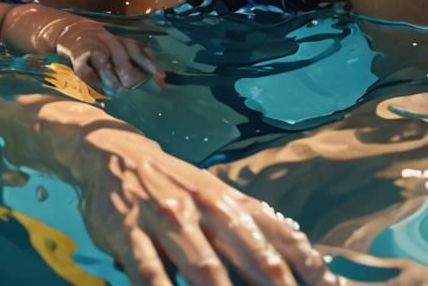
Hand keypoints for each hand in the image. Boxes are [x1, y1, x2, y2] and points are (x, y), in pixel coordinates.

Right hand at [54, 19, 163, 92]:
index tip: (161, 77)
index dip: (149, 63)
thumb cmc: (104, 48)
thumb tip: (163, 83)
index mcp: (121, 42)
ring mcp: (92, 49)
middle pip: (120, 54)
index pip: (137, 50)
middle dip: (127, 71)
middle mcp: (108, 42)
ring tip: (117, 89)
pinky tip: (100, 87)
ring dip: (110, 76)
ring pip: (102, 60)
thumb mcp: (122, 51)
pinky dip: (93, 79)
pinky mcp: (78, 58)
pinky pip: (84, 69)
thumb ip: (141, 66)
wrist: (74, 33)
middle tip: (131, 85)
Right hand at [76, 125, 341, 285]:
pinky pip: (150, 274)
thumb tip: (314, 271)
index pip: (284, 238)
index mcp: (233, 203)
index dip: (312, 270)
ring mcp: (168, 220)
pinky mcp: (130, 233)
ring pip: (205, 269)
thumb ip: (258, 231)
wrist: (113, 153)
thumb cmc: (177, 187)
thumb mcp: (218, 198)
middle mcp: (207, 209)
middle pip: (254, 256)